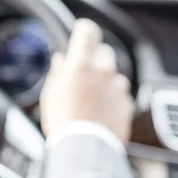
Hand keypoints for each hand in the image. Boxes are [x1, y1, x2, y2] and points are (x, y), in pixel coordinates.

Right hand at [39, 19, 133, 143]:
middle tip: (83, 73)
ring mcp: (117, 85)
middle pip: (103, 51)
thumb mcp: (50, 92)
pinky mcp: (127, 102)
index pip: (87, 31)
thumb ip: (59, 72)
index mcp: (80, 63)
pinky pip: (120, 92)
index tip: (82, 32)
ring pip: (112, 74)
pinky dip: (112, 97)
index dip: (85, 30)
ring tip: (90, 98)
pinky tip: (100, 110)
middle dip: (94, 58)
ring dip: (104, 80)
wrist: (84, 147)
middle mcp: (102, 69)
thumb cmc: (62, 120)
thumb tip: (61, 61)